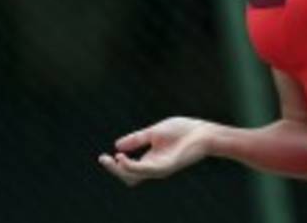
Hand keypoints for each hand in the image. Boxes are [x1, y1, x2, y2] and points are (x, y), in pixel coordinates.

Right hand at [98, 117, 212, 185]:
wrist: (204, 132)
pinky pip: (145, 170)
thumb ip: (137, 139)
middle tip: (102, 158)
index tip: (103, 156)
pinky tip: (123, 158)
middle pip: (128, 176)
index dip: (115, 165)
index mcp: (151, 160)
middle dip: (113, 169)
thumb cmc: (184, 130)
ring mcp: (160, 169)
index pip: (129, 169)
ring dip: (120, 169)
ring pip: (134, 176)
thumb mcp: (155, 132)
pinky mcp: (166, 167)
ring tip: (113, 158)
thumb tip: (117, 145)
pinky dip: (132, 166)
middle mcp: (154, 168)